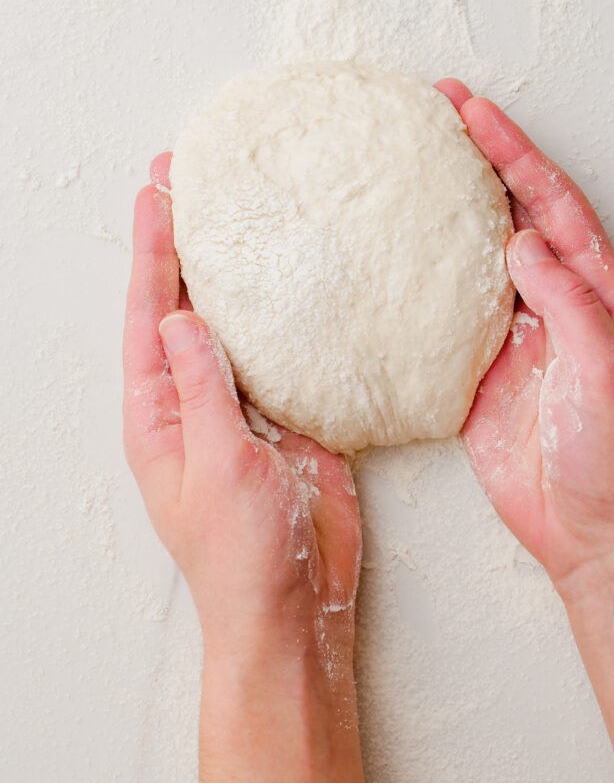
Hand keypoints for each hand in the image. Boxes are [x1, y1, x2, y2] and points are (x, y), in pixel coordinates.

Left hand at [123, 154, 364, 782]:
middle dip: (184, 243)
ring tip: (240, 209)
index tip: (157, 193)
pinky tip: (295, 275)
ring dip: (235, 269)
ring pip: (235, 321)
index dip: (152, 252)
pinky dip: (286, 311)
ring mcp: (242, 403)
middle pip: (185, 305)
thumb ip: (203, 390)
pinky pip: (282, 350)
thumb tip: (184, 319)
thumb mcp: (216, 466)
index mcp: (158, 413)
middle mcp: (194, 398)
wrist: (296, 604)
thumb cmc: (242, 553)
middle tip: (189, 178)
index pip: (148, 315)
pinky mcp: (287, 412)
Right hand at [435, 80, 613, 597]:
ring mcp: (513, 337)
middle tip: (436, 114)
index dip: (514, 154)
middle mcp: (554, 304)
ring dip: (446, 212)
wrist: (597, 538)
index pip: (552, 204)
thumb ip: (571, 306)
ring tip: (409, 168)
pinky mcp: (477, 374)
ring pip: (474, 257)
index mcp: (597, 294)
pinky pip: (445, 317)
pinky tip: (393, 258)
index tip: (475, 113)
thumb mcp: (611, 377)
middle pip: (511, 213)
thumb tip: (523, 244)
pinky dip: (419, 282)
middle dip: (478, 160)